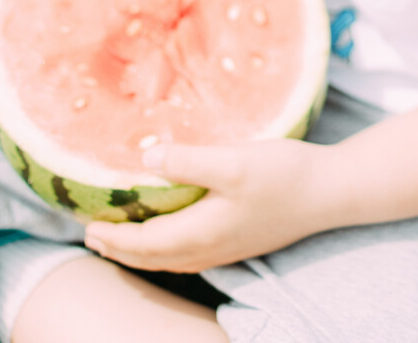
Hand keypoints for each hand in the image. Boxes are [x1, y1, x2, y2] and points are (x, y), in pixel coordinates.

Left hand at [84, 140, 337, 272]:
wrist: (331, 192)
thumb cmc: (284, 174)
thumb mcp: (234, 161)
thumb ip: (189, 161)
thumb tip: (145, 159)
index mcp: (203, 231)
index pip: (144, 244)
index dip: (113, 239)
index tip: (86, 227)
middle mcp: (212, 248)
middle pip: (155, 258)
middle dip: (122, 249)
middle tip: (93, 235)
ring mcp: (229, 248)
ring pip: (174, 259)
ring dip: (144, 251)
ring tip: (124, 237)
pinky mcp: (242, 239)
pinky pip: (192, 253)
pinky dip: (169, 248)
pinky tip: (174, 231)